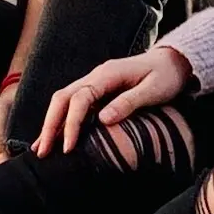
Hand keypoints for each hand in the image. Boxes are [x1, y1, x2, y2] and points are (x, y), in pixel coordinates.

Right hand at [32, 47, 191, 156]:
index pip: (80, 99)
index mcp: (108, 74)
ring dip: (51, 124)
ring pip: (63, 101)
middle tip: (42, 152)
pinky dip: (61, 120)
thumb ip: (129, 102)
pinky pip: (73, 105)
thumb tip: (103, 119)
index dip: (72, 123)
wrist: (173, 62)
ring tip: (40, 149)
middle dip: (50, 125)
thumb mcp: (154, 89)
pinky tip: (53, 137)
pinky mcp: (97, 90)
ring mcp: (94, 82)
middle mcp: (96, 76)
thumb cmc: (166, 76)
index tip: (68, 147)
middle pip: (63, 98)